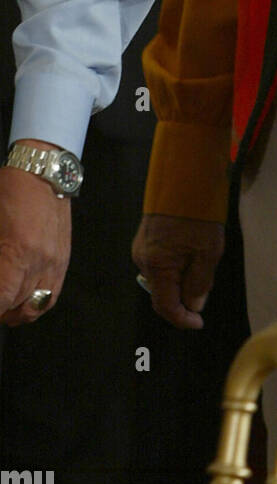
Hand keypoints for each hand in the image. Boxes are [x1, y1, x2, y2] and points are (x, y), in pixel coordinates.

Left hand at [0, 166, 70, 326]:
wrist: (44, 171)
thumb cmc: (12, 190)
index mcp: (18, 253)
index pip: (2, 298)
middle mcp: (41, 261)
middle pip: (18, 307)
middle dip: (2, 309)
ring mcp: (56, 261)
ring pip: (37, 305)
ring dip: (18, 311)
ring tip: (4, 306)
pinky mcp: (64, 258)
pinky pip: (52, 292)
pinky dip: (36, 301)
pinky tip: (23, 298)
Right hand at [132, 213, 224, 329]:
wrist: (184, 178)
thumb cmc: (198, 214)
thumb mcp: (208, 251)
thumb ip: (199, 282)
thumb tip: (194, 305)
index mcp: (157, 265)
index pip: (165, 306)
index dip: (182, 319)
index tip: (199, 323)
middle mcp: (143, 259)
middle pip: (164, 292)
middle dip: (185, 295)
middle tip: (207, 281)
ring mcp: (142, 248)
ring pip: (164, 276)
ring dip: (183, 278)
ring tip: (203, 258)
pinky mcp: (146, 238)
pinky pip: (162, 262)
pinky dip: (177, 265)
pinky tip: (192, 249)